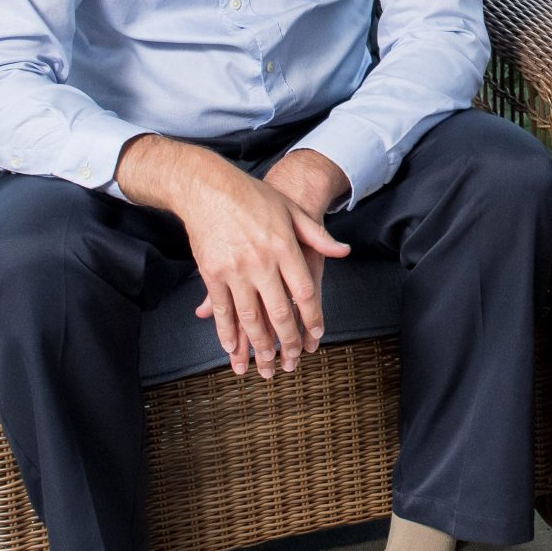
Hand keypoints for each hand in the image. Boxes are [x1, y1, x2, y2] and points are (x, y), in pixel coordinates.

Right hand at [118, 135, 350, 379]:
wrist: (208, 187)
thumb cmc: (253, 197)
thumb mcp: (291, 210)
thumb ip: (318, 235)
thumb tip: (343, 251)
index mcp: (285, 247)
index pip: (305, 291)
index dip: (312, 317)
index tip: (316, 335)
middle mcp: (262, 262)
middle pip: (279, 311)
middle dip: (287, 341)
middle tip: (291, 361)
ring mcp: (235, 269)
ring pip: (251, 317)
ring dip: (258, 344)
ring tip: (265, 363)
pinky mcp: (212, 273)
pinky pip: (222, 309)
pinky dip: (228, 332)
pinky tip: (232, 348)